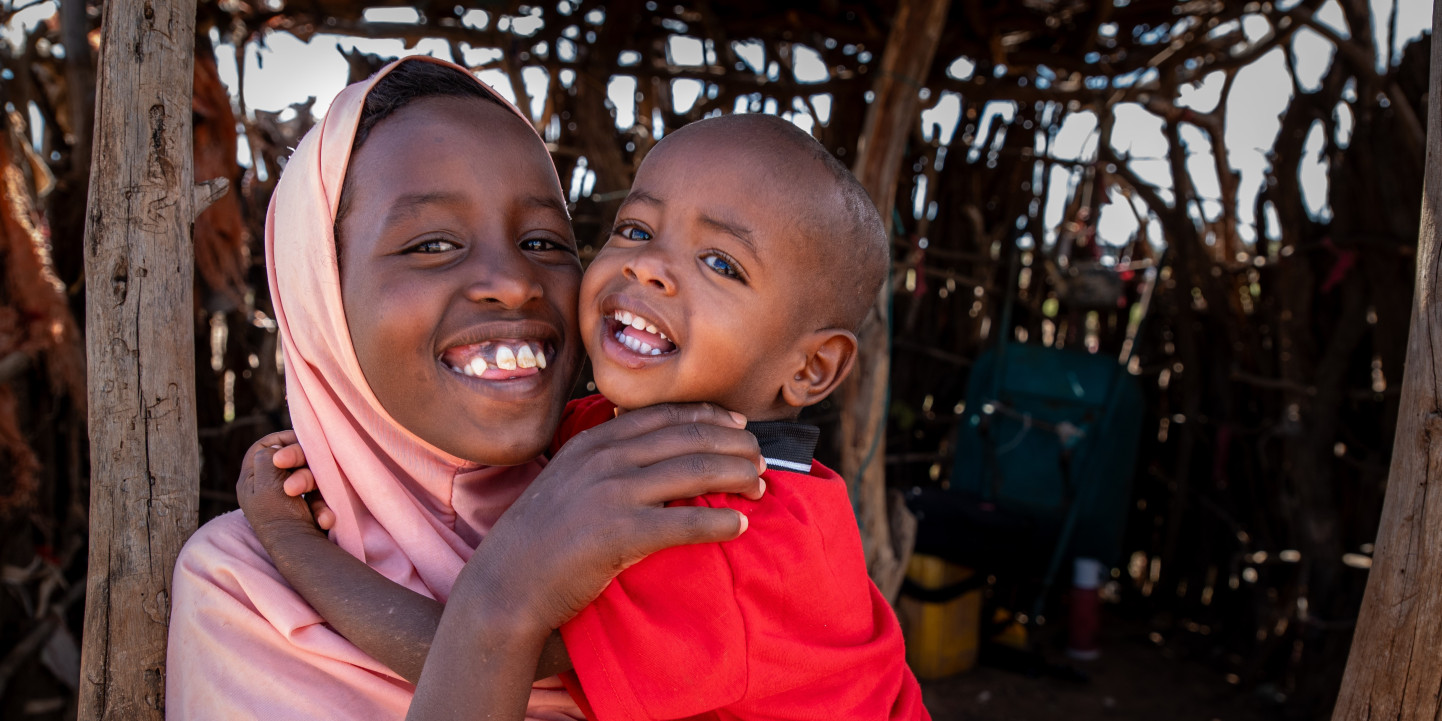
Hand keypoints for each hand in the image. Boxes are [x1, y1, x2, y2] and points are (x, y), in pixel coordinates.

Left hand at [236, 431, 332, 538]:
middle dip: (300, 463)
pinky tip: (325, 519)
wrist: (298, 553)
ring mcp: (287, 497)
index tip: (297, 439)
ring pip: (306, 474)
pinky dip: (322, 505)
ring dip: (314, 486)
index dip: (280, 440)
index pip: (263, 447)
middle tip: (304, 473)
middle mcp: (267, 486)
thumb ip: (266, 458)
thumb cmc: (277, 517)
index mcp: (251, 479)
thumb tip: (275, 449)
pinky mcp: (304, 507)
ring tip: (316, 507)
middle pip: (287, 459)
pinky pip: (317, 495)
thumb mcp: (265, 484)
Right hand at [453, 402, 765, 636]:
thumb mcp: (568, 481)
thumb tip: (656, 456)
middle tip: (761, 458)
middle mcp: (605, 458)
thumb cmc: (540, 539)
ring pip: (695, 471)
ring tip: (759, 487)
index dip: (710, 416)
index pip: (666, 415)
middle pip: (689, 438)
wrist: (506, 585)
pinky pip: (685, 522)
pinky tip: (740, 525)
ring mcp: (612, 493)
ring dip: (737, 476)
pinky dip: (720, 522)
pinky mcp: (620, 533)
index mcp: (594, 442)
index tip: (738, 423)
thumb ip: (606, 461)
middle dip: (735, 444)